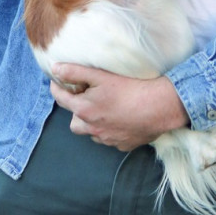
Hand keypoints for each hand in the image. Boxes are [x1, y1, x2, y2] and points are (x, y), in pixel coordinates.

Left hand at [49, 64, 189, 150]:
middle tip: (86, 100)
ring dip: (93, 124)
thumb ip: (76, 72)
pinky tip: (122, 121)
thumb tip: (55, 69)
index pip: (62, 99)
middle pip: (75, 124)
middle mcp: (93, 128)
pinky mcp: (123, 145)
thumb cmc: (131, 88)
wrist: (160, 106)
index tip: (57, 83)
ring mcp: (108, 139)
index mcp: (84, 110)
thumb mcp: (101, 76)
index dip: (57, 89)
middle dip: (76, 113)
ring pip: (93, 133)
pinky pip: (111, 140)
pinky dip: (112, 132)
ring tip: (104, 112)